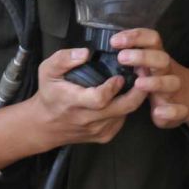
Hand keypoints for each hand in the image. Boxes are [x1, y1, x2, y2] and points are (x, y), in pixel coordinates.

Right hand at [29, 47, 147, 145]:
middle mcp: (88, 120)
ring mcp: (98, 130)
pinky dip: (125, 107)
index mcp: (73, 102)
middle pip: (123, 108)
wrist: (45, 126)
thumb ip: (64, 59)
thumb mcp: (47, 71)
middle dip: (138, 91)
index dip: (113, 87)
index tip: (119, 75)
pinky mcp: (104, 136)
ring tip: (135, 82)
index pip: (100, 99)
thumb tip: (85, 52)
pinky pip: (122, 120)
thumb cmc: (49, 95)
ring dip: (133, 98)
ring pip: (125, 113)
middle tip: (143, 74)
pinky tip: (122, 96)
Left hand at [112, 28, 188, 128]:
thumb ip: (132, 57)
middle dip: (142, 56)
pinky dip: (170, 111)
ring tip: (138, 83)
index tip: (114, 41)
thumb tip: (101, 52)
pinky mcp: (179, 109)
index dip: (135, 37)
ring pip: (171, 82)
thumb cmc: (159, 79)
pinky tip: (158, 112)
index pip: (151, 40)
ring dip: (156, 82)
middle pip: (161, 58)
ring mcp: (174, 90)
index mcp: (157, 58)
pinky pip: (179, 110)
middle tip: (121, 57)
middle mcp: (167, 71)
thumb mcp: (148, 64)